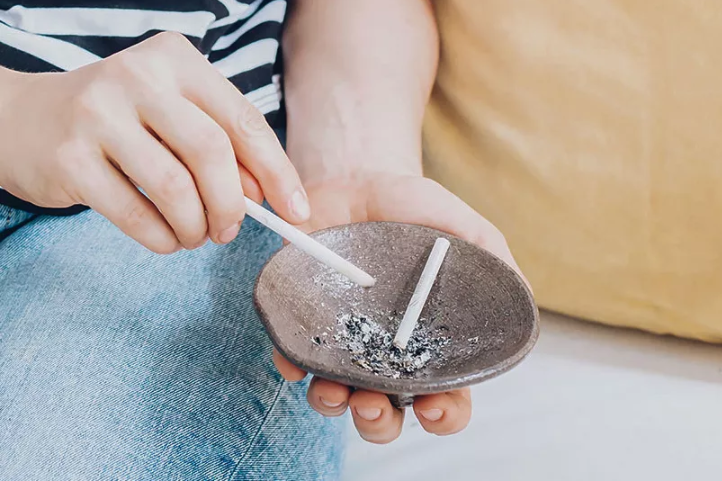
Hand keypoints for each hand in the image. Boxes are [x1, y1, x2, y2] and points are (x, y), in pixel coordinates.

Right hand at [0, 32, 308, 253]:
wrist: (27, 120)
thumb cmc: (121, 123)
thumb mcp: (175, 118)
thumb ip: (222, 149)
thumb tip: (267, 196)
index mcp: (176, 61)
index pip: (243, 120)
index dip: (277, 172)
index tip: (297, 212)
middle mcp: (137, 78)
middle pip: (211, 153)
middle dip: (232, 205)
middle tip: (230, 231)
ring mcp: (98, 115)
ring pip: (174, 188)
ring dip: (195, 227)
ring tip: (195, 236)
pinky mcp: (70, 158)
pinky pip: (135, 215)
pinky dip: (162, 239)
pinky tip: (166, 240)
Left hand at [273, 172, 526, 443]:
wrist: (357, 181)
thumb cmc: (414, 208)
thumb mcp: (463, 227)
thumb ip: (493, 259)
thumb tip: (520, 298)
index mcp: (427, 343)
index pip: (444, 396)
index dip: (444, 413)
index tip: (435, 406)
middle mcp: (384, 353)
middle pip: (386, 412)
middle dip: (379, 421)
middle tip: (373, 403)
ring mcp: (342, 342)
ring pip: (336, 397)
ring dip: (334, 404)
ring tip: (334, 389)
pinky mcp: (304, 325)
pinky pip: (294, 358)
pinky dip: (293, 366)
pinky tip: (297, 360)